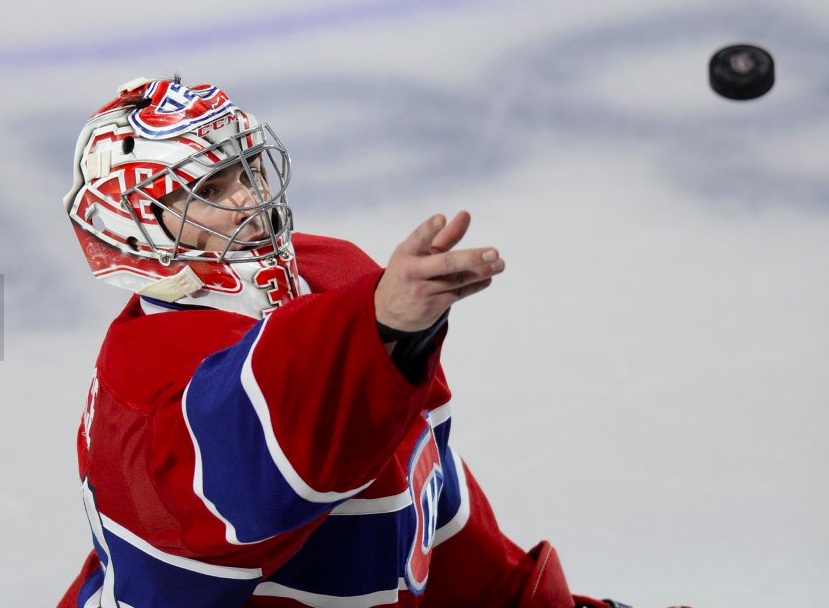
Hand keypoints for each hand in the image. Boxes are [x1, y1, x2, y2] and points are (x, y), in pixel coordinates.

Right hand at [374, 211, 504, 332]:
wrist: (389, 310)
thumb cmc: (409, 270)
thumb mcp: (419, 252)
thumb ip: (445, 235)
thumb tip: (466, 214)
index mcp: (407, 252)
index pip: (418, 238)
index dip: (429, 229)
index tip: (441, 217)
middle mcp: (413, 271)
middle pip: (445, 263)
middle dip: (471, 258)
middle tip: (494, 252)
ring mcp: (422, 291)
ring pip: (457, 280)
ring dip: (482, 272)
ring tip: (500, 264)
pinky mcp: (432, 306)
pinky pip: (458, 294)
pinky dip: (475, 285)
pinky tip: (488, 278)